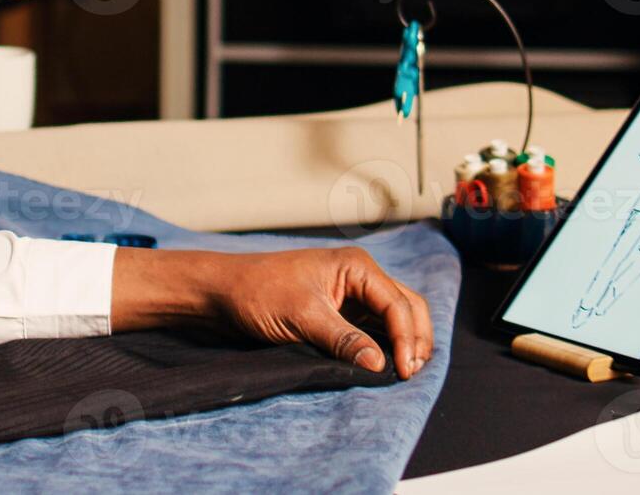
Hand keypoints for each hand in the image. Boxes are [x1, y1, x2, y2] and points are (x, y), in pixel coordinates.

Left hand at [112, 247, 433, 378]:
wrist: (223, 292)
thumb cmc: (257, 292)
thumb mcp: (302, 316)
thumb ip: (343, 338)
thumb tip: (379, 364)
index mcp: (356, 266)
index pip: (398, 304)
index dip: (407, 339)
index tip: (402, 371)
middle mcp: (359, 277)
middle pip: (406, 307)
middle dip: (416, 338)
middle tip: (411, 373)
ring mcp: (350, 294)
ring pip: (394, 318)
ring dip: (404, 343)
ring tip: (403, 372)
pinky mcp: (339, 312)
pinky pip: (373, 328)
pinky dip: (384, 345)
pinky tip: (382, 366)